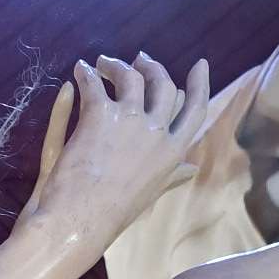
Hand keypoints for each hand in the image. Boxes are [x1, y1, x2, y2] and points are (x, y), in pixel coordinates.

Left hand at [0, 53, 208, 278]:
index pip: (196, 110)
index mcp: (173, 153)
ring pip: (130, 78)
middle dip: (152, 67)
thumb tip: (191, 167)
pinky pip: (94, 84)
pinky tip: (79, 70)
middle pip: (162, 85)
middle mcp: (158, 132)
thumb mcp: (150, 193)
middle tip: (138, 59)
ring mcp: (130, 120)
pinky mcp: (100, 115)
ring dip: (116, 66)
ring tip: (101, 64)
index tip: (200, 64)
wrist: (78, 220)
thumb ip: (171, 175)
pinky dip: (85, 74)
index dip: (199, 84)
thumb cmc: (111, 213)